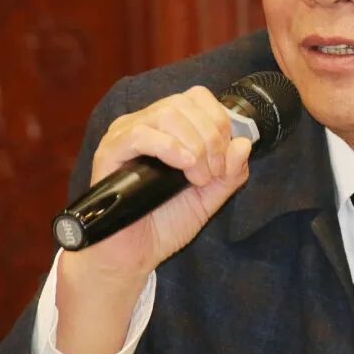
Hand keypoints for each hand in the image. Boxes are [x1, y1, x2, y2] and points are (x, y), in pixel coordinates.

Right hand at [56, 86, 250, 353]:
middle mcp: (144, 122)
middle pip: (185, 103)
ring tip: (198, 178)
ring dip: (194, 145)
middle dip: (211, 137)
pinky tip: (183, 166)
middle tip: (213, 174)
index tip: (224, 161)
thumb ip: (231, 172)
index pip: (198, 97)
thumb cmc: (166, 224)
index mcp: (167, 125)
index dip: (219, 122)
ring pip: (166, 114)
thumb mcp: (209, 197)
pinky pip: (140, 135)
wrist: (133, 256)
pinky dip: (169, 147)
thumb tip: (245, 142)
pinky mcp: (108, 153)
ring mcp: (124, 135)